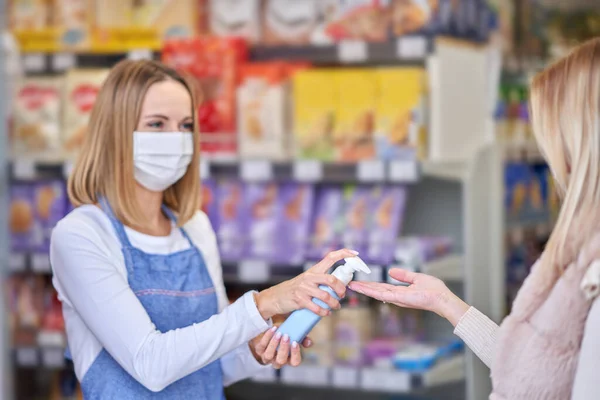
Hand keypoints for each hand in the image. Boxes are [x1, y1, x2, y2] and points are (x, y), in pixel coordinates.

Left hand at [250, 326, 313, 367]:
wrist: (270, 330)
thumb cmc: (285, 334)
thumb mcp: (295, 335)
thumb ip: (303, 339)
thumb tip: (309, 342)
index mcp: (289, 358)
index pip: (295, 362)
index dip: (295, 354)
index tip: (295, 342)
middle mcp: (278, 360)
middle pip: (281, 360)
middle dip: (284, 348)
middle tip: (286, 336)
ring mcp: (267, 356)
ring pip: (269, 355)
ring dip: (274, 344)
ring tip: (279, 333)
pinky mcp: (259, 350)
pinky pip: (261, 346)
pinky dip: (267, 337)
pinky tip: (273, 329)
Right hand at [254, 249, 357, 319]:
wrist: (275, 297)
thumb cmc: (295, 290)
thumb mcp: (307, 281)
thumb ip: (321, 281)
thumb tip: (339, 286)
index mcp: (313, 271)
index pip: (330, 257)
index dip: (343, 254)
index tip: (355, 253)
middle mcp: (309, 277)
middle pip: (332, 279)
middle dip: (341, 289)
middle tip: (342, 296)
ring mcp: (304, 288)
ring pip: (326, 296)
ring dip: (334, 304)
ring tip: (335, 307)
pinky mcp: (299, 300)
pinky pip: (316, 307)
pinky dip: (324, 312)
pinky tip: (326, 313)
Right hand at [348, 268, 469, 326]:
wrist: (442, 298)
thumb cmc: (434, 290)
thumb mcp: (416, 278)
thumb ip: (403, 275)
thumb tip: (391, 271)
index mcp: (400, 291)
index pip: (382, 287)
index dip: (371, 285)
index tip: (360, 282)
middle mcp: (396, 296)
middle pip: (376, 291)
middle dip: (363, 288)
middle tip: (350, 284)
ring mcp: (396, 298)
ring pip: (376, 293)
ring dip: (364, 289)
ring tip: (351, 286)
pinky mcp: (398, 298)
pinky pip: (382, 294)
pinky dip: (371, 291)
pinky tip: (362, 288)